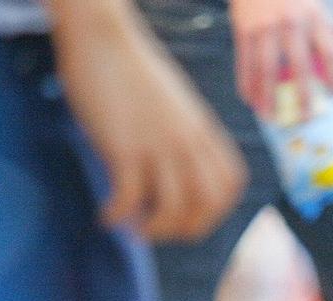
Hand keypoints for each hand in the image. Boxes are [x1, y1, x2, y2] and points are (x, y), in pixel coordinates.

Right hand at [46, 0, 244, 240]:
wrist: (102, 37)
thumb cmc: (132, 71)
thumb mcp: (173, 105)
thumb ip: (181, 136)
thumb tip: (173, 171)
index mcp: (203, 131)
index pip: (230, 186)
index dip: (214, 211)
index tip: (187, 214)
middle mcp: (187, 141)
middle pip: (209, 206)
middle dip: (185, 229)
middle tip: (157, 228)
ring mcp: (158, 145)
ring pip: (174, 210)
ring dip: (154, 230)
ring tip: (132, 227)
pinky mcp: (124, 147)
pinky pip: (129, 199)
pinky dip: (117, 216)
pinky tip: (105, 216)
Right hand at [230, 0, 332, 117]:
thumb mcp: (314, 10)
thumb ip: (327, 40)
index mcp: (315, 18)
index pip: (332, 52)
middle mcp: (292, 22)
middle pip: (300, 66)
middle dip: (303, 96)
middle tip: (305, 119)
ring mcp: (266, 26)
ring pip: (266, 69)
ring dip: (267, 97)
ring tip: (270, 118)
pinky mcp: (244, 28)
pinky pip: (245, 63)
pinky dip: (247, 84)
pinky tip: (250, 100)